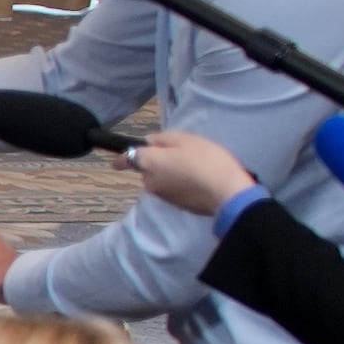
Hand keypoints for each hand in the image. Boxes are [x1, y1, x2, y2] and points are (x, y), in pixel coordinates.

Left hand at [125, 129, 254, 217]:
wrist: (226, 192)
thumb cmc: (207, 160)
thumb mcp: (187, 140)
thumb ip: (163, 139)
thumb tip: (149, 142)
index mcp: (149, 163)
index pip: (128, 160)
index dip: (121, 159)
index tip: (117, 161)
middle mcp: (149, 181)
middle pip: (149, 169)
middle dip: (160, 162)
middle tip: (184, 154)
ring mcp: (162, 196)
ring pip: (161, 179)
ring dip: (171, 173)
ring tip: (196, 166)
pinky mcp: (175, 205)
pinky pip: (173, 189)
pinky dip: (181, 184)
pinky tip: (199, 179)